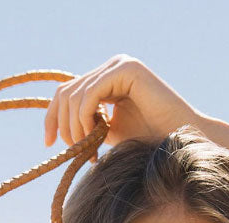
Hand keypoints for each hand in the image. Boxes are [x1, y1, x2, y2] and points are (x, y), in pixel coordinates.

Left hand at [44, 54, 203, 157]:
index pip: (67, 92)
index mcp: (106, 79)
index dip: (52, 118)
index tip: (49, 145)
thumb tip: (57, 130)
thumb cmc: (149, 142)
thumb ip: (87, 124)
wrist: (179, 143)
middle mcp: (112, 67)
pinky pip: (91, 93)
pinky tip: (95, 137)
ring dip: (75, 127)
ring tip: (89, 150)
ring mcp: (120, 65)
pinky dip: (86, 118)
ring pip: (76, 94)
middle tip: (73, 152)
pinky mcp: (127, 69)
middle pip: (66, 92)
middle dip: (62, 126)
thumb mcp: (109, 133)